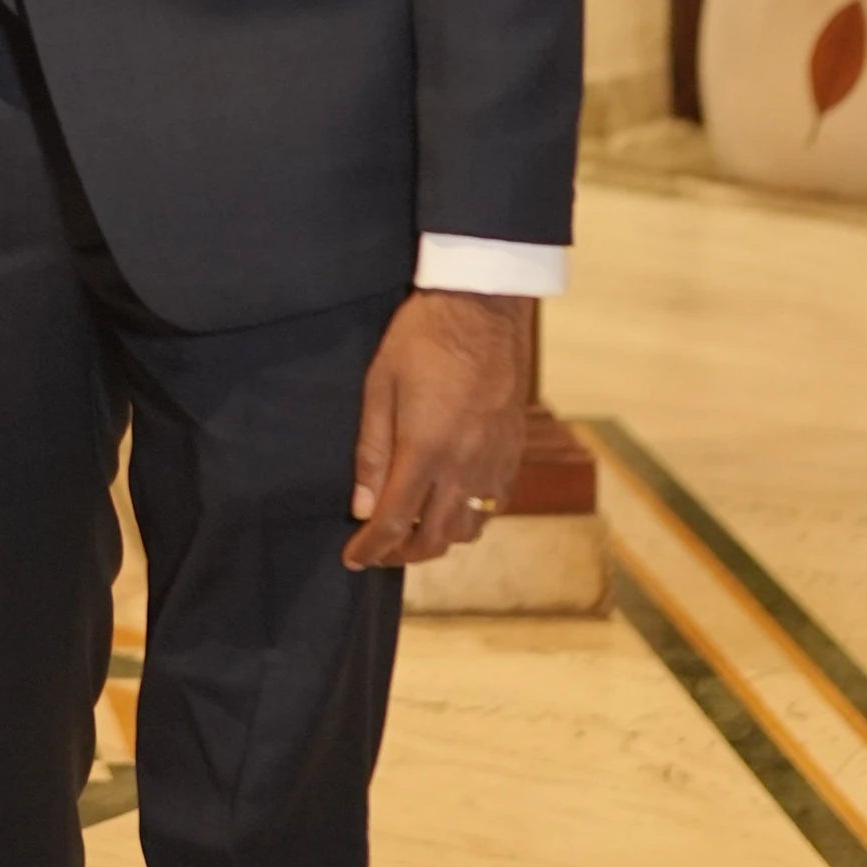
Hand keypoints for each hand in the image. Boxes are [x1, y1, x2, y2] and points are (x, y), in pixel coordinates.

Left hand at [344, 291, 529, 569]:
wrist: (483, 306)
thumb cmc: (422, 338)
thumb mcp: (380, 386)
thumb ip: (371, 451)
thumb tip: (362, 506)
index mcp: (425, 449)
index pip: (394, 522)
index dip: (370, 549)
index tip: (353, 559)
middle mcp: (464, 465)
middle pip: (435, 538)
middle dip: (402, 554)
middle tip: (380, 549)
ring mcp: (494, 461)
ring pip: (469, 529)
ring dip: (439, 539)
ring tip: (413, 528)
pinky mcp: (513, 451)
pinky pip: (495, 506)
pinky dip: (470, 518)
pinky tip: (451, 504)